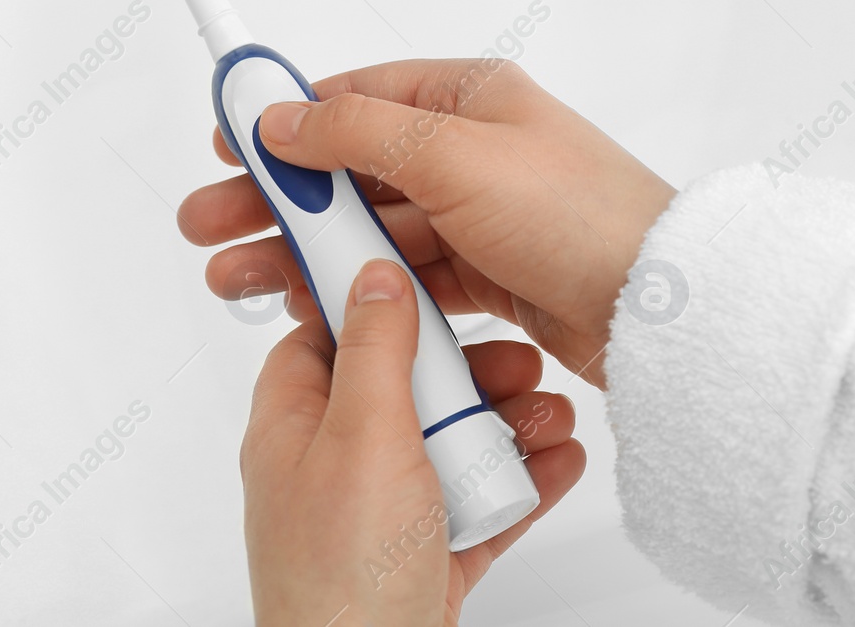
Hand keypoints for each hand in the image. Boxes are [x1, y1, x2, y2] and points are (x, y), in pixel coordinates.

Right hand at [181, 59, 675, 387]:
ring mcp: (481, 214)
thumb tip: (283, 117)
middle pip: (352, 168)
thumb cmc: (575, 215)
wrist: (658, 308)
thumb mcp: (454, 155)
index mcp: (469, 97)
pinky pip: (404, 274)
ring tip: (237, 278)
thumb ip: (358, 133)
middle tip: (207, 226)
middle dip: (277, 198)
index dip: (286, 118)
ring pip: (372, 227)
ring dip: (305, 250)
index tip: (227, 142)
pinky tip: (311, 304)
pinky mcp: (490, 274)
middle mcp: (473, 149)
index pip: (357, 96)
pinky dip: (358, 287)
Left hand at [244, 260, 583, 626]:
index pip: (330, 337)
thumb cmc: (343, 578)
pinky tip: (559, 464)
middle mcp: (332, 467)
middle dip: (471, 374)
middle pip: (407, 390)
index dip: (381, 305)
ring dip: (508, 426)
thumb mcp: (362, 436)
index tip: (435, 282)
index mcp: (296, 428)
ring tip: (554, 416)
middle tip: (519, 366)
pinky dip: (519, 484)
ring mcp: (379, 516)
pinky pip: (476, 504)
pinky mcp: (422, 558)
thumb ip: (373, 351)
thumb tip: (373, 276)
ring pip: (448, 447)